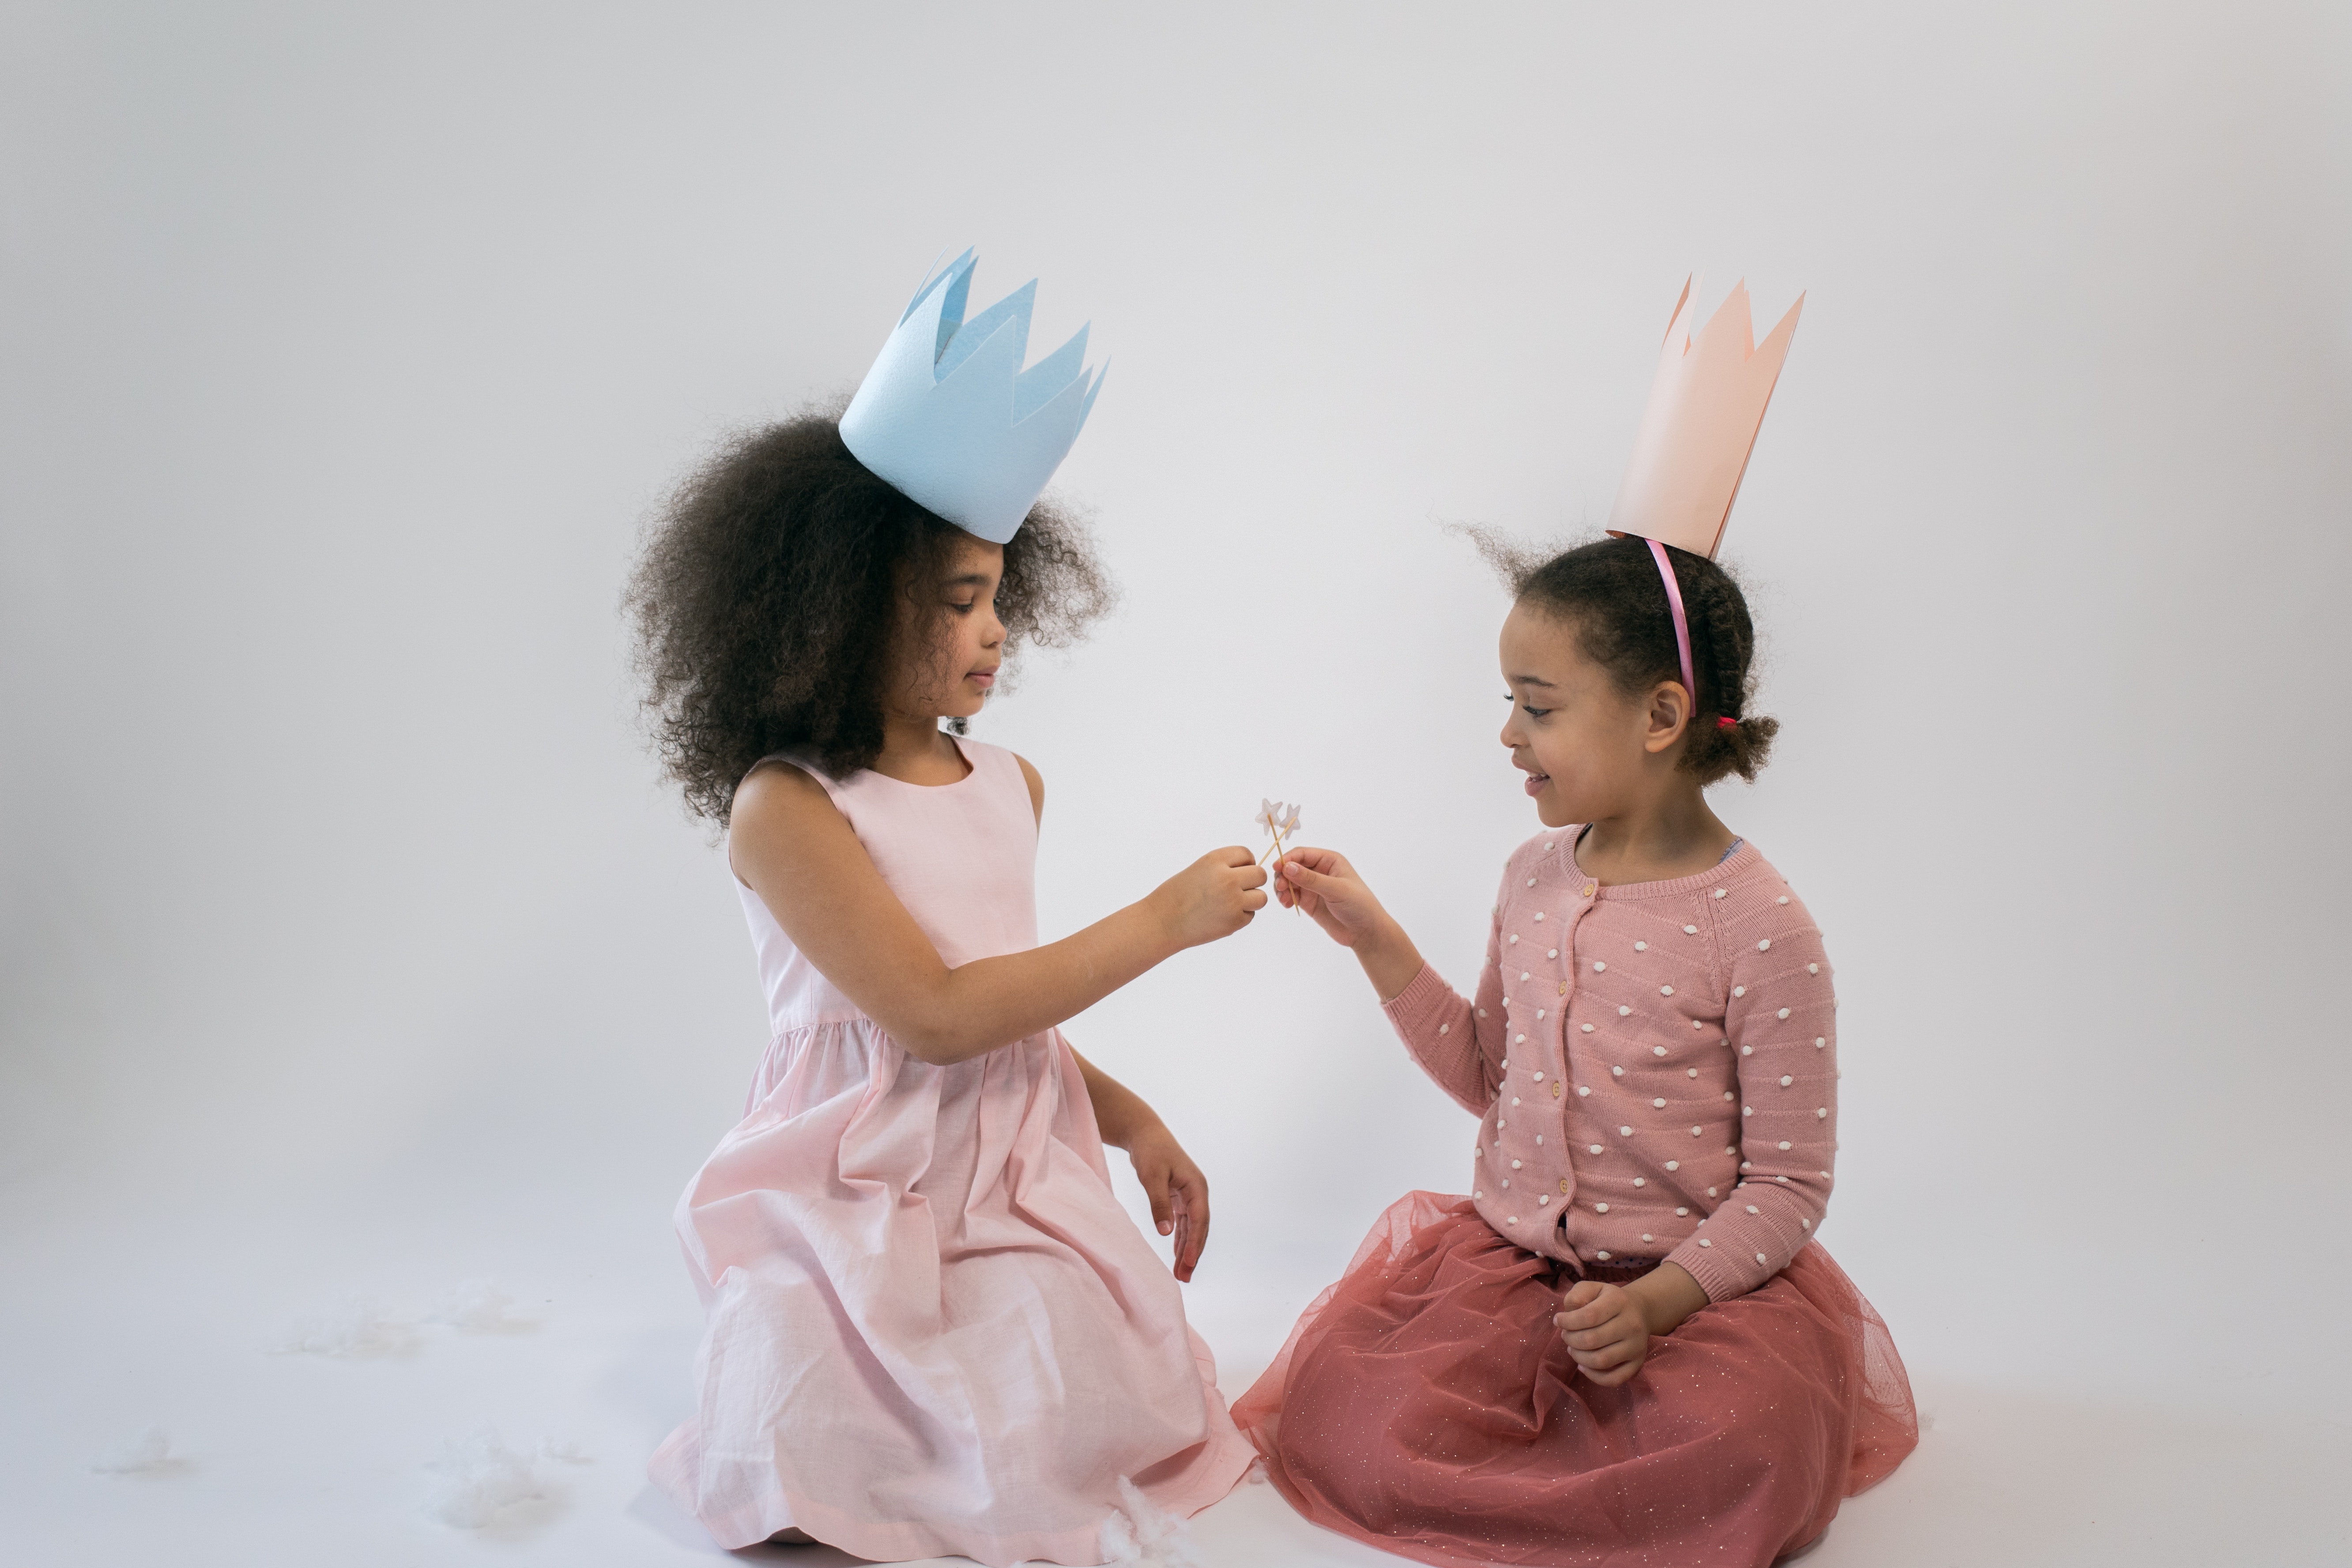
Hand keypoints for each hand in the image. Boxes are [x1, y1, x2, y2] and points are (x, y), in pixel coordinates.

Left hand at [1122, 1120, 1210, 1281]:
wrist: (1145, 1134)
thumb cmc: (1150, 1152)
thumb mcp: (1152, 1176)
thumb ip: (1159, 1204)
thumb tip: (1166, 1233)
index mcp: (1196, 1186)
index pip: (1199, 1220)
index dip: (1195, 1243)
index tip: (1189, 1263)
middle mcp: (1197, 1193)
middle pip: (1199, 1228)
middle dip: (1193, 1253)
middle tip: (1185, 1278)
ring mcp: (1189, 1196)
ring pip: (1191, 1228)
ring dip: (1187, 1250)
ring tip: (1182, 1275)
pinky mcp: (1179, 1197)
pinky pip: (1183, 1223)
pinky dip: (1181, 1239)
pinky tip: (1177, 1255)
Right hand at [1149, 848, 1267, 949]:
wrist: (1162, 922)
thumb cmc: (1176, 895)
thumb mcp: (1199, 868)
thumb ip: (1224, 867)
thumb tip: (1250, 870)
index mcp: (1215, 860)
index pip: (1247, 853)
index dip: (1245, 863)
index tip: (1236, 871)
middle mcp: (1227, 879)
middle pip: (1260, 875)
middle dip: (1252, 882)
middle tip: (1237, 889)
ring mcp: (1232, 901)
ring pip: (1261, 897)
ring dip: (1250, 900)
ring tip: (1231, 903)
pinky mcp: (1234, 922)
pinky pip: (1250, 915)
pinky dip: (1241, 916)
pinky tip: (1222, 916)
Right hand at [1271, 847, 1389, 946]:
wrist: (1366, 932)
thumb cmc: (1359, 905)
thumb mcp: (1336, 889)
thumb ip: (1311, 879)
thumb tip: (1287, 867)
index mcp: (1329, 860)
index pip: (1303, 854)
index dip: (1287, 859)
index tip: (1276, 868)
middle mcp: (1320, 871)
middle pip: (1292, 866)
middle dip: (1283, 875)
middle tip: (1281, 888)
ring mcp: (1314, 886)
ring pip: (1290, 881)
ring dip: (1283, 887)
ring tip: (1284, 899)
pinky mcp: (1309, 902)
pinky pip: (1292, 895)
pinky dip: (1285, 898)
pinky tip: (1287, 905)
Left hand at [1553, 1280, 1652, 1384]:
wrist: (1640, 1310)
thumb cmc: (1608, 1299)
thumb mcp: (1592, 1288)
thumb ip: (1576, 1296)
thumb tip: (1567, 1314)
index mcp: (1619, 1302)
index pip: (1588, 1316)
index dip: (1567, 1321)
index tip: (1558, 1320)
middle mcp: (1631, 1325)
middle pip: (1592, 1340)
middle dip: (1570, 1339)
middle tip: (1565, 1335)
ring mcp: (1636, 1347)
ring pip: (1601, 1361)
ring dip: (1578, 1357)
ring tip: (1572, 1348)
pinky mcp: (1637, 1364)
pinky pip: (1614, 1379)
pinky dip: (1593, 1377)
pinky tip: (1583, 1366)